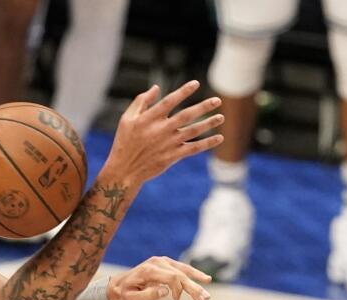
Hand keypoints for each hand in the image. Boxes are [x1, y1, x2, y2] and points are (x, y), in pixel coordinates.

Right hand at [104, 81, 223, 183]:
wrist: (125, 170)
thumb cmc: (125, 142)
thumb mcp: (126, 119)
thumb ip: (141, 101)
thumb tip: (156, 87)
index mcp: (149, 119)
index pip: (169, 101)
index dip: (183, 91)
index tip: (196, 83)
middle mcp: (161, 130)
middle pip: (186, 115)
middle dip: (203, 107)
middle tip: (217, 100)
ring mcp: (168, 144)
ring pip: (193, 131)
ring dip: (209, 123)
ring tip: (221, 117)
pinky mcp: (172, 156)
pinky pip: (194, 148)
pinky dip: (207, 143)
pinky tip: (219, 138)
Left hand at [109, 257, 210, 299]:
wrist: (117, 287)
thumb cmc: (124, 295)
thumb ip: (148, 295)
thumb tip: (166, 291)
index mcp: (150, 270)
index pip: (172, 277)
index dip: (179, 289)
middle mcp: (157, 262)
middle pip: (180, 274)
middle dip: (194, 287)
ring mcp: (161, 262)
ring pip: (183, 270)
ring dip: (196, 281)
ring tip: (207, 290)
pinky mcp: (164, 264)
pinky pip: (181, 269)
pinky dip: (192, 275)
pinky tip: (204, 279)